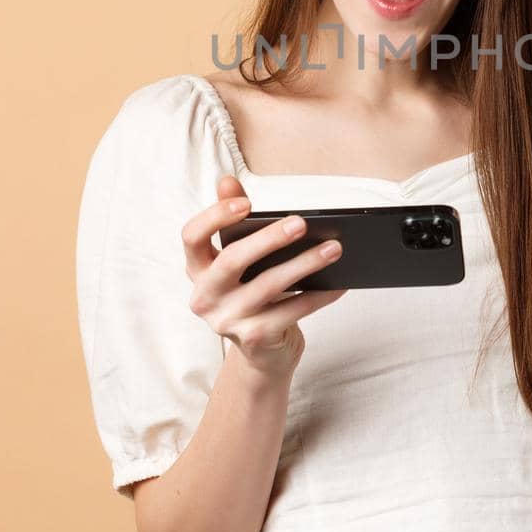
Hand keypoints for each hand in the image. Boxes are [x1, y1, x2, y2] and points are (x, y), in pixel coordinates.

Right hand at [181, 174, 347, 379]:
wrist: (263, 351)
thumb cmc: (251, 292)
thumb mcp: (239, 259)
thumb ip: (234, 221)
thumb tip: (227, 180)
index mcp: (197, 269)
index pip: (191, 237)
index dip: (215, 217)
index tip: (246, 202)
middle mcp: (205, 296)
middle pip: (232, 261)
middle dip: (269, 239)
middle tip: (301, 223)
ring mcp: (227, 320)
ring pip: (269, 286)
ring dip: (305, 264)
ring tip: (334, 249)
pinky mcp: (255, 338)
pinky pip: (293, 311)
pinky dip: (319, 295)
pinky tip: (339, 282)